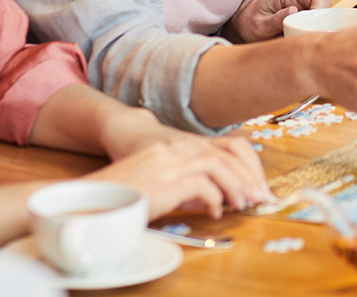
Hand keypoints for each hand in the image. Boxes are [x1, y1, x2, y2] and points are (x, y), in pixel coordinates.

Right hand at [89, 134, 271, 218]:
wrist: (93, 187)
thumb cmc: (127, 185)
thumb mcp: (163, 178)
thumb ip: (188, 183)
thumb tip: (215, 198)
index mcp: (181, 145)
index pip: (229, 146)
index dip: (249, 165)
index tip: (260, 186)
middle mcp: (178, 147)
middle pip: (229, 154)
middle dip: (250, 177)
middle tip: (263, 198)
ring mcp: (170, 160)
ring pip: (218, 165)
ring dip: (237, 186)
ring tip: (245, 204)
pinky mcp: (163, 178)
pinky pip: (200, 184)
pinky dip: (214, 198)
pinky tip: (216, 212)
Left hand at [230, 0, 332, 41]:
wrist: (246, 21)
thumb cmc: (251, 22)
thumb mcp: (260, 25)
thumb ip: (276, 19)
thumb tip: (294, 11)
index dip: (320, 12)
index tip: (313, 28)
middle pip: (324, 2)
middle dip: (321, 20)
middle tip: (307, 35)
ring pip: (324, 9)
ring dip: (317, 23)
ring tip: (302, 35)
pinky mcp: (306, 6)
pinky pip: (318, 15)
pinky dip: (314, 25)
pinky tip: (302, 33)